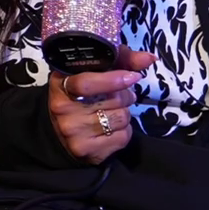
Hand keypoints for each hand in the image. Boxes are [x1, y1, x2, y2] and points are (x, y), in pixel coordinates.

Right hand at [47, 48, 156, 163]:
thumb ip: (120, 60)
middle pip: (112, 100)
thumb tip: (148, 58)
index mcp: (61, 85)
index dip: (113, 80)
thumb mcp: (92, 72)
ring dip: (125, 113)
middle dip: (124, 95)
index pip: (86, 83)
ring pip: (121, 118)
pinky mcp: (87, 151)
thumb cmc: (79, 97)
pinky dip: (124, 131)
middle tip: (118, 96)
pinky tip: (112, 128)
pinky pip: (122, 137)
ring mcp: (74, 133)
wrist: (59, 133)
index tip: (133, 77)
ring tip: (113, 111)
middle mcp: (63, 110)